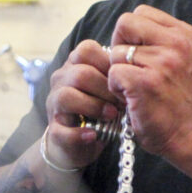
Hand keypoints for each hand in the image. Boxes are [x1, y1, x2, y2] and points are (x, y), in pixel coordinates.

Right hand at [44, 39, 122, 169]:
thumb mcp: (111, 87)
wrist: (81, 142)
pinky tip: (94, 135)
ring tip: (112, 115)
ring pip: (66, 96)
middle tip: (123, 101)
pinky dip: (79, 133)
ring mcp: (54, 105)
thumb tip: (137, 70)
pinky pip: (61, 130)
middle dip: (106, 88)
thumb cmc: (102, 108)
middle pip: (80, 74)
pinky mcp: (54, 131)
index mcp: (75, 65)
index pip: (86, 50)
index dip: (108, 63)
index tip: (124, 78)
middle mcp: (61, 81)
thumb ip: (118, 75)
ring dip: (94, 106)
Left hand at [109, 5, 191, 157]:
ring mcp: (162, 63)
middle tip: (133, 70)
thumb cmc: (180, 98)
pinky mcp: (145, 83)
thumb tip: (125, 29)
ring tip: (136, 88)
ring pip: (116, 52)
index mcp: (185, 34)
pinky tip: (132, 98)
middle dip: (121, 46)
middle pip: (125, 24)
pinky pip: (113, 73)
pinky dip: (116, 88)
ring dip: (119, 71)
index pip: (141, 12)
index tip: (142, 55)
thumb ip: (160, 38)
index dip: (133, 33)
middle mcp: (176, 44)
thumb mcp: (183, 58)